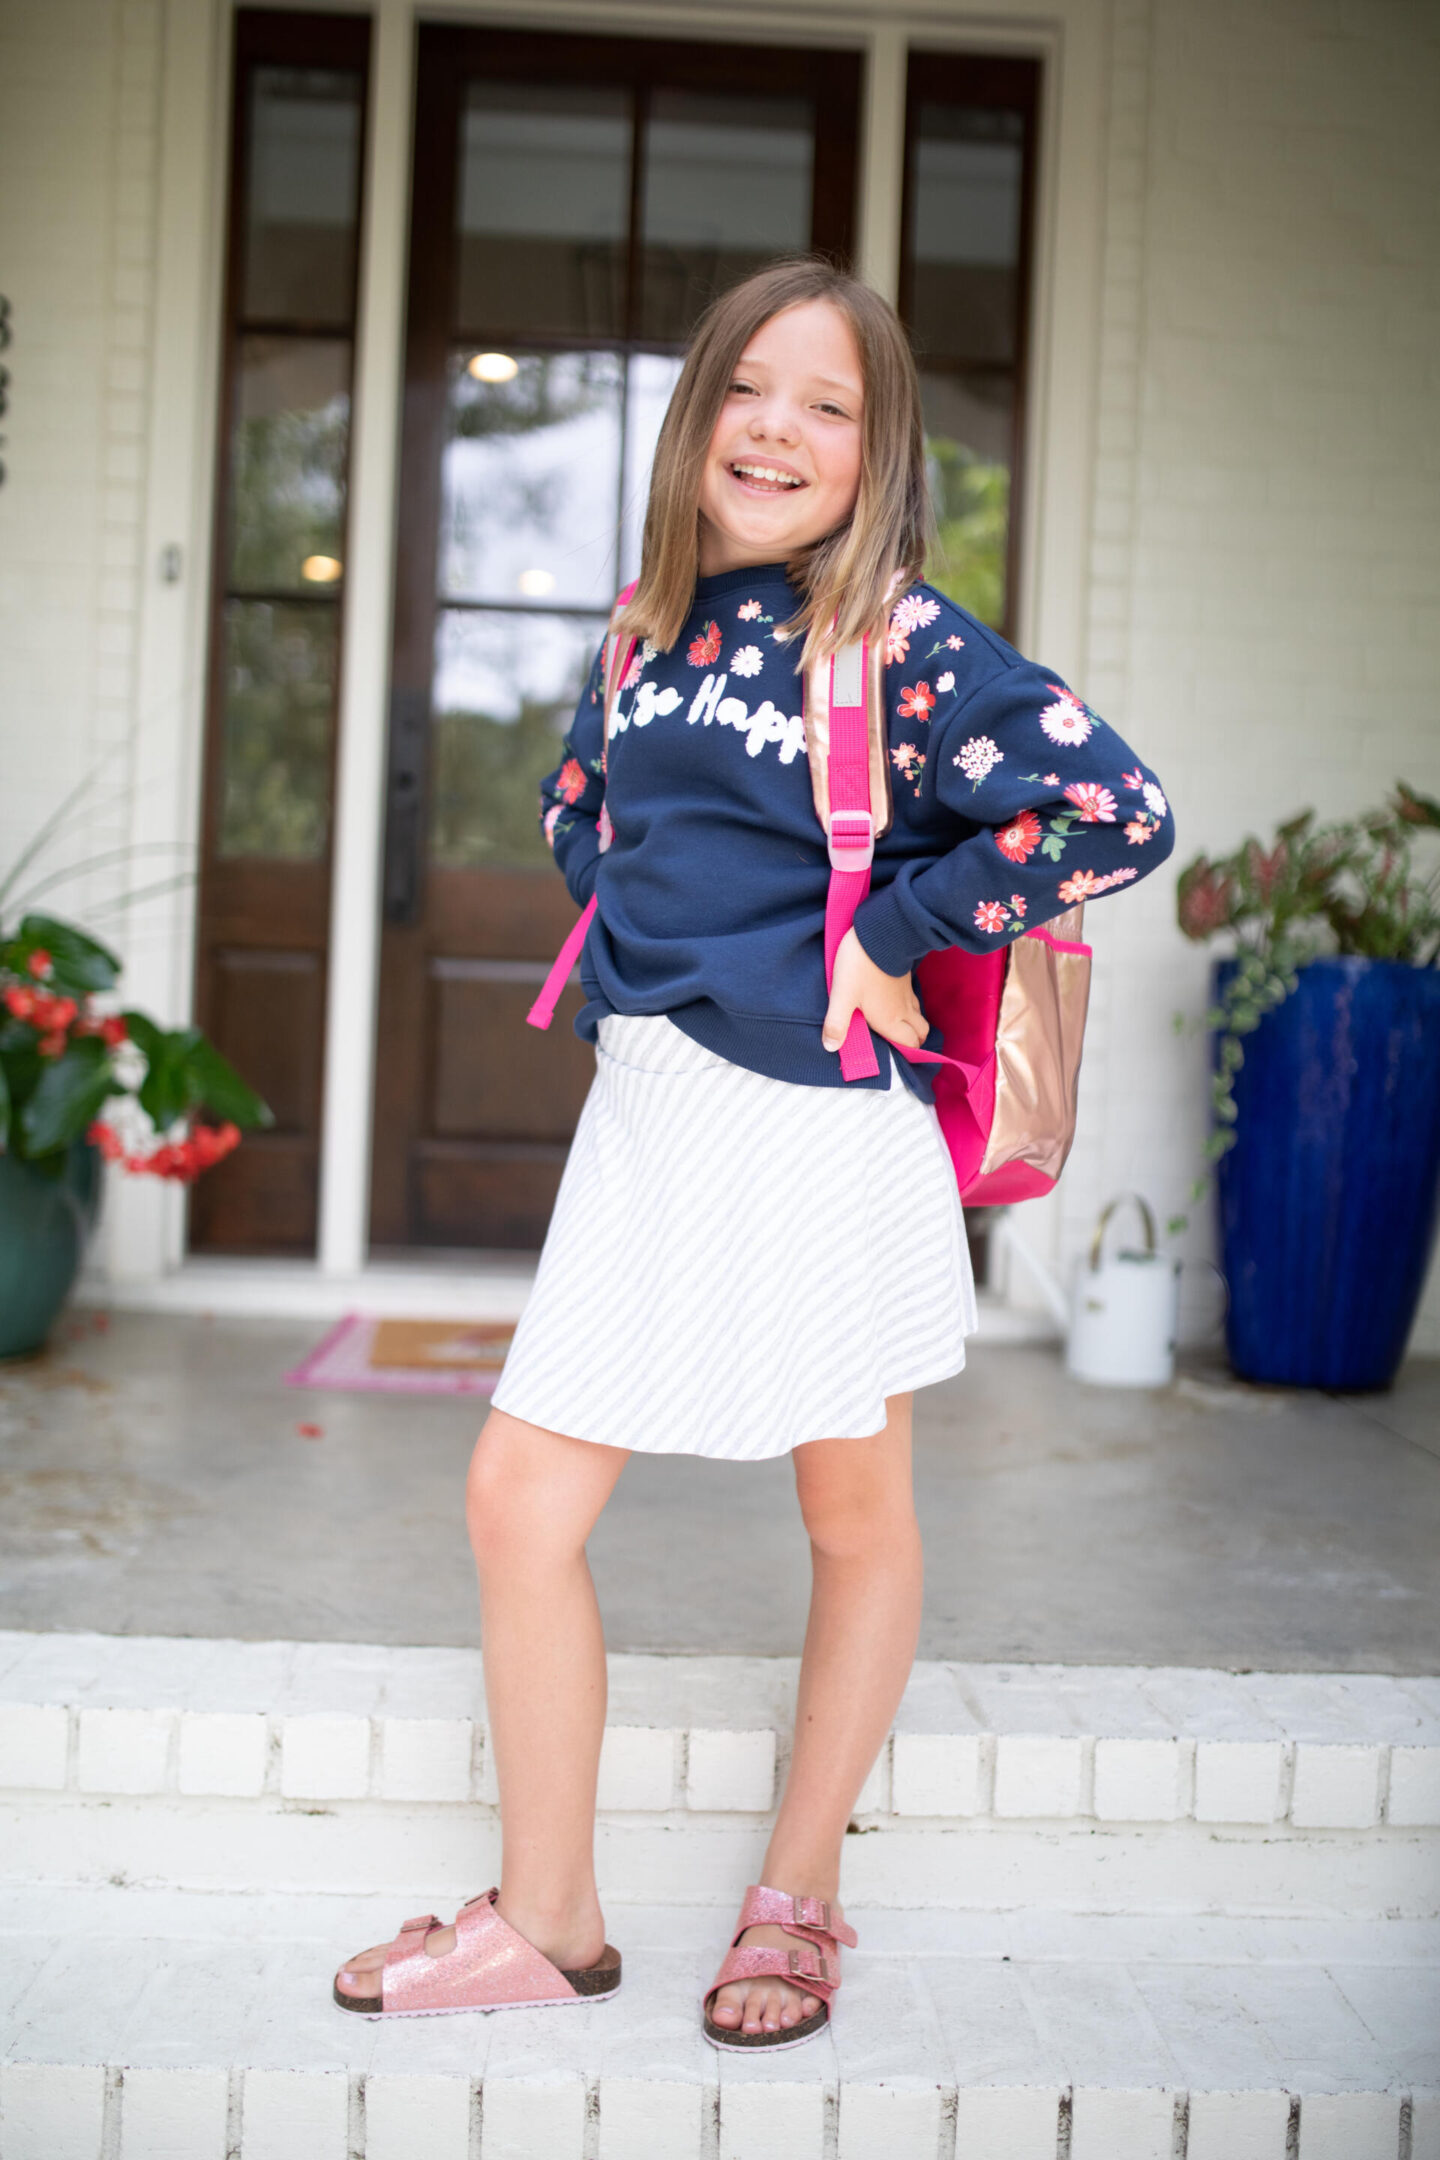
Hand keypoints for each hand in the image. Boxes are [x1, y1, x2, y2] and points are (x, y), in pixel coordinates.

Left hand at [822, 928, 929, 1052]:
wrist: (880, 932)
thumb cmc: (860, 967)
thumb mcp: (842, 996)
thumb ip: (836, 1023)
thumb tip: (831, 1047)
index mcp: (890, 1020)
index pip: (910, 1045)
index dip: (907, 1053)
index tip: (895, 1055)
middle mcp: (903, 1010)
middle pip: (920, 1033)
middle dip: (913, 1041)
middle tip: (897, 1042)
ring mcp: (907, 993)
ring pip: (918, 1014)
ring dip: (912, 1022)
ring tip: (897, 1024)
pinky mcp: (906, 977)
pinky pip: (913, 998)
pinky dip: (909, 1005)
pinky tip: (894, 1000)